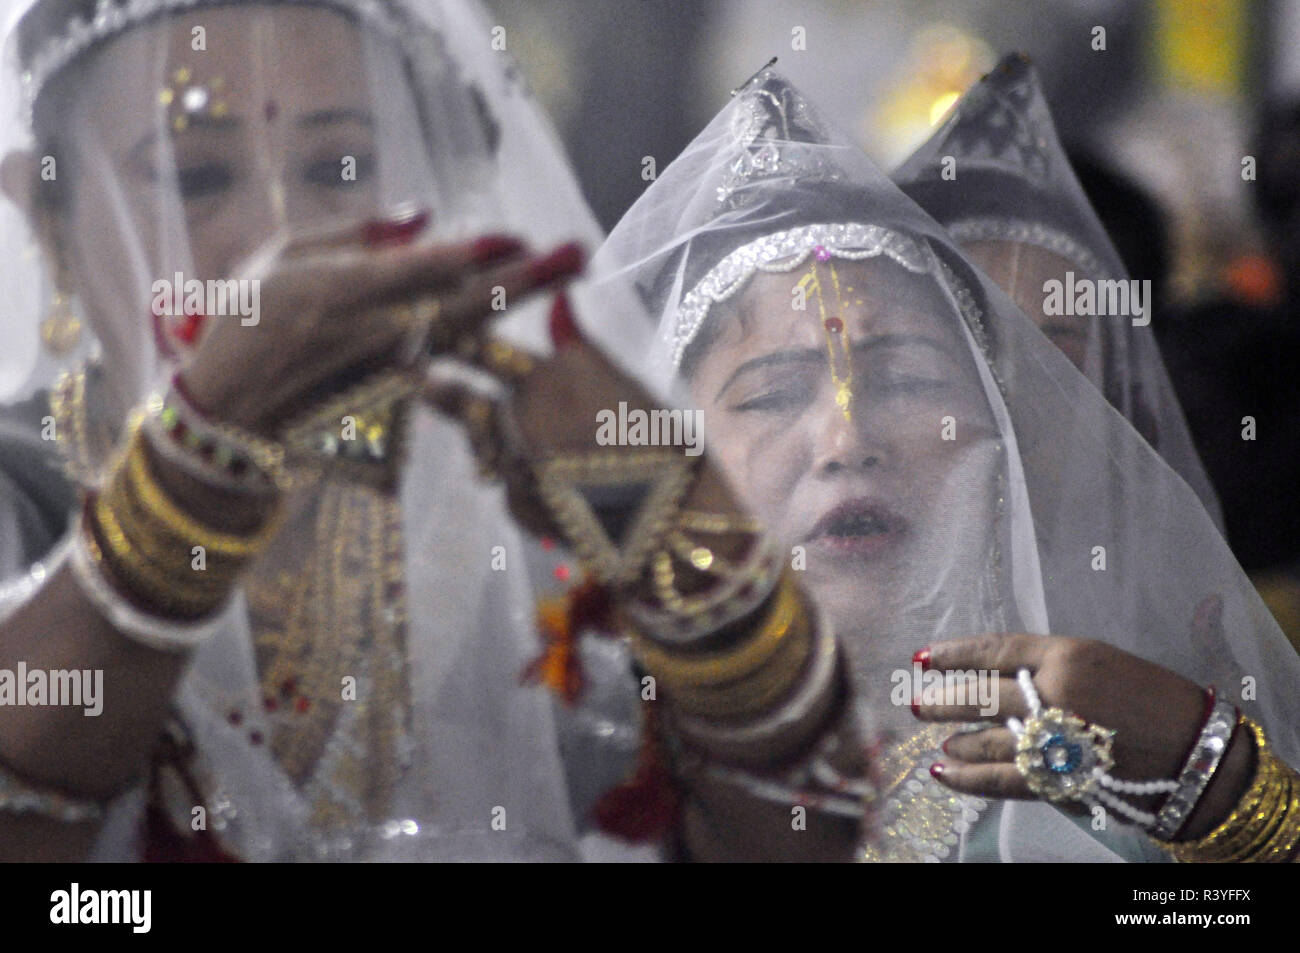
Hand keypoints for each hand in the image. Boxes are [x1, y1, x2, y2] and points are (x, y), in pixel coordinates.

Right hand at [180, 215, 579, 437]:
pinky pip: (455, 361)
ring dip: (520, 301)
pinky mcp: (398, 394)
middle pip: (462, 303)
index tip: (514, 237)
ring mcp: (390, 368)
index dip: (466, 258)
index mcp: (335, 292)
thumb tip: (425, 215)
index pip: (414, 273)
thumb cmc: (247, 321)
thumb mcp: (282, 259)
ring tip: (568, 272)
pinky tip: (530, 312)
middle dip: (523, 278)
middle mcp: (371, 333)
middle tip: (576, 253)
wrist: (228, 415)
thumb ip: (355, 235)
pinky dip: (494, 335)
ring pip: (468, 332)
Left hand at [423, 293, 739, 549]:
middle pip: (468, 401)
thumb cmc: (657, 440)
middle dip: (445, 394)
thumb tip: (557, 301)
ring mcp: (516, 461)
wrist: (666, 515)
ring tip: (485, 444)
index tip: (430, 330)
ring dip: (485, 442)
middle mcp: (523, 415)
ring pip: (487, 448)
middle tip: (427, 386)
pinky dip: (526, 487)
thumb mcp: (621, 382)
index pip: (487, 348)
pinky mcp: (519, 504)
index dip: (456, 341)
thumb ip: (577, 347)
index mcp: (552, 374)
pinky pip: (512, 488)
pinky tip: (556, 491)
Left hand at [912, 633, 1207, 803]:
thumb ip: (1050, 665)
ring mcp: (1053, 739)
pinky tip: (943, 771)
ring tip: (939, 738)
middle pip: (981, 694)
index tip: (924, 658)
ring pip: (984, 736)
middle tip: (919, 703)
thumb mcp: (1102, 661)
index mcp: (1068, 655)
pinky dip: (966, 776)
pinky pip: (997, 777)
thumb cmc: (1155, 701)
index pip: (994, 650)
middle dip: (944, 700)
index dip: (953, 655)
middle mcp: (1055, 694)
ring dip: (955, 738)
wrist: (1198, 755)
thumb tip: (998, 675)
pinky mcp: (1056, 780)